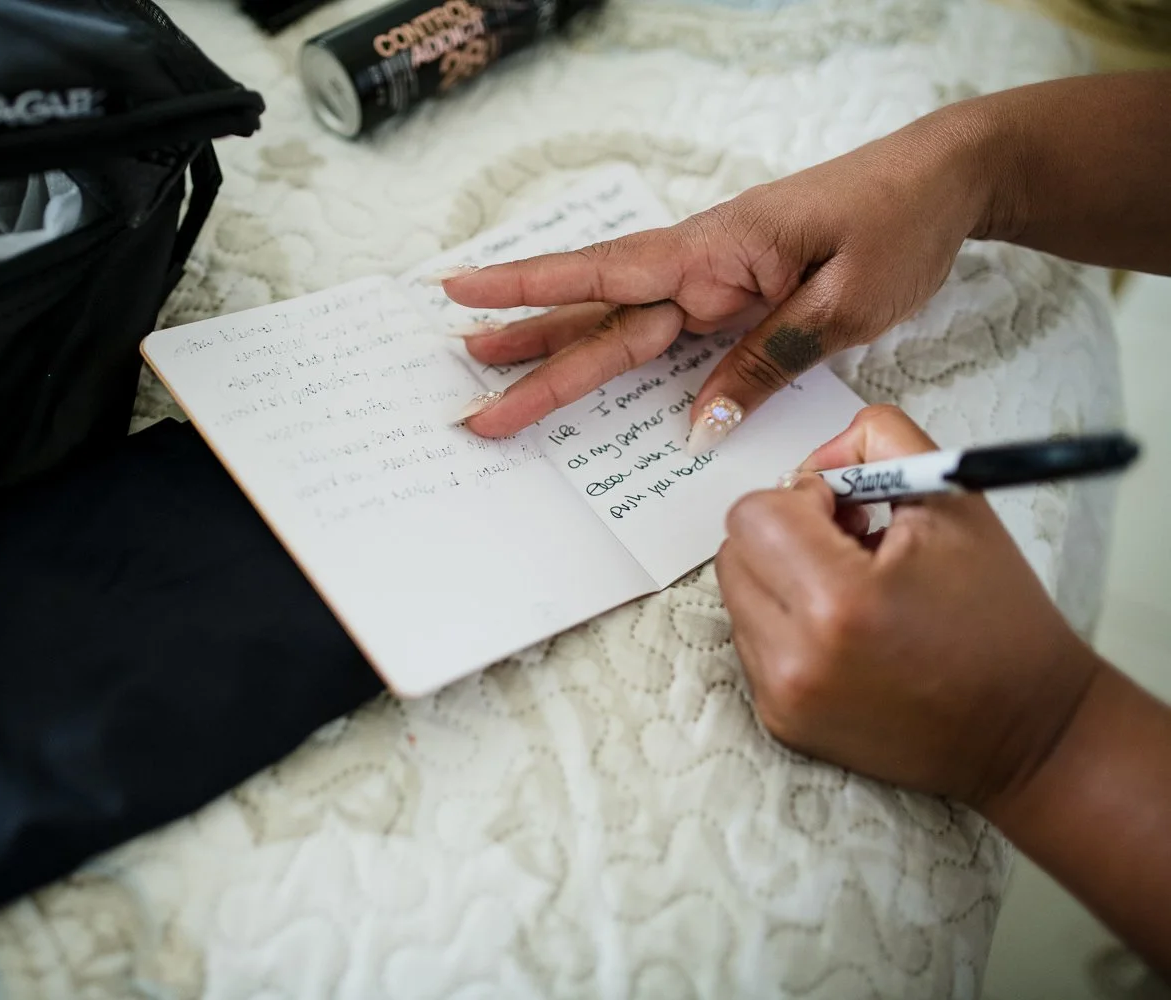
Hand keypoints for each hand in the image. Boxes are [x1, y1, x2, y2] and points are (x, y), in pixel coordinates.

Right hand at [436, 108, 995, 443]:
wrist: (941, 182)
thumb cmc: (897, 224)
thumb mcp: (844, 304)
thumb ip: (765, 363)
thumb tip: (697, 424)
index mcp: (716, 252)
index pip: (605, 276)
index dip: (530, 289)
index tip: (464, 294)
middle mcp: (700, 264)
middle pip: (600, 319)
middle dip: (532, 357)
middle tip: (474, 402)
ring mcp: (710, 280)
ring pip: (619, 326)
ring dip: (558, 351)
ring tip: (496, 375)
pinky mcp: (729, 295)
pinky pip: (664, 333)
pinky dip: (619, 351)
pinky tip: (586, 369)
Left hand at [713, 404, 1100, 809]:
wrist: (1026, 731)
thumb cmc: (997, 617)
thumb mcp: (953, 501)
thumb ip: (879, 443)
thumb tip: (817, 455)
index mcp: (837, 600)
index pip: (753, 514)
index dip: (801, 499)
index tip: (849, 512)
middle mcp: (796, 657)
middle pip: (734, 553)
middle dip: (785, 535)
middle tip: (852, 545)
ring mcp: (782, 696)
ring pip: (739, 597)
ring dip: (782, 580)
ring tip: (855, 592)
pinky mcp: (780, 722)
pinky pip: (753, 644)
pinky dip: (787, 626)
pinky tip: (848, 634)